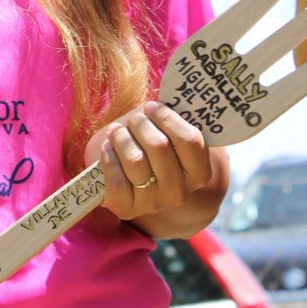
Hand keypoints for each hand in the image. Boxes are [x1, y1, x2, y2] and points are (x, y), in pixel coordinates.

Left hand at [84, 100, 214, 222]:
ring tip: (117, 131)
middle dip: (141, 124)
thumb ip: (172, 120)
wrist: (137, 185)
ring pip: (135, 160)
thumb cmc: (154, 149)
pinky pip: (116, 181)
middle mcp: (179, 192)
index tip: (151, 106)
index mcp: (198, 173)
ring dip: (122, 138)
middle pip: (159, 146)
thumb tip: (165, 98)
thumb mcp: (170, 135)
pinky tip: (108, 148)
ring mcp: (154, 203)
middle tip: (134, 119)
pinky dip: (109, 158)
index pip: (190, 140)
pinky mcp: (127, 209)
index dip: (167, 117)